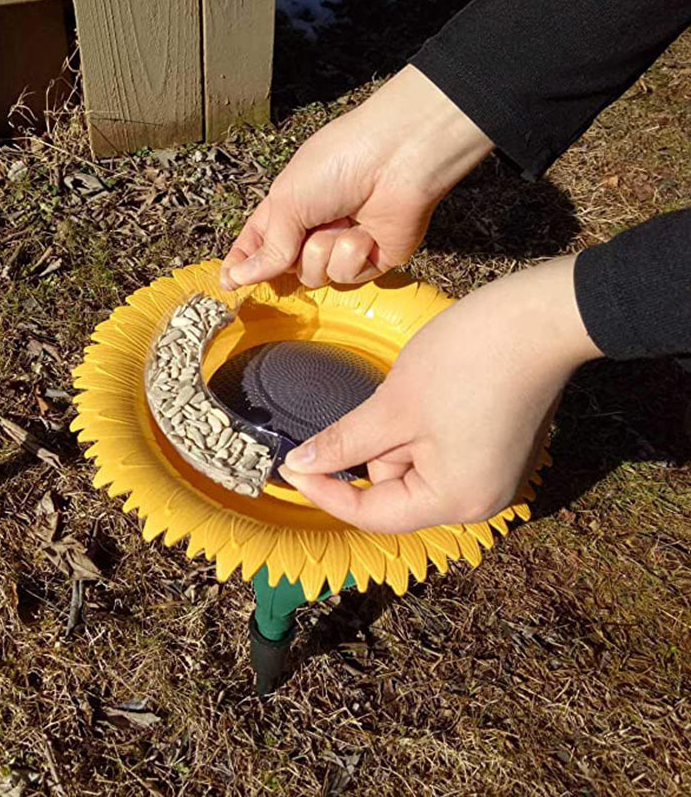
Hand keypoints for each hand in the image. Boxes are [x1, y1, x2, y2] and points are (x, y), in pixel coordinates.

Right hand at [221, 65, 491, 289]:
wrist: (396, 158)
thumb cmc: (337, 164)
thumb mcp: (287, 203)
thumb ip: (268, 248)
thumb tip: (239, 278)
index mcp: (287, 208)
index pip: (257, 244)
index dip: (242, 264)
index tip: (227, 283)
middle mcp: (313, 230)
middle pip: (284, 269)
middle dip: (288, 257)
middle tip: (302, 234)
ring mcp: (342, 246)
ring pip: (314, 276)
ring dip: (322, 251)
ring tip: (342, 222)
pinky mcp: (371, 261)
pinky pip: (345, 276)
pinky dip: (351, 254)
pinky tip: (365, 231)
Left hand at [279, 256, 602, 532]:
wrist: (541, 317)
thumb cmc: (467, 361)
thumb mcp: (392, 406)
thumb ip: (343, 444)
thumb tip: (299, 466)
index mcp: (454, 501)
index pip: (372, 513)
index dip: (324, 491)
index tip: (288, 467)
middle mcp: (479, 501)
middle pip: (396, 489)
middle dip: (375, 446)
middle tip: (384, 401)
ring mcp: (494, 476)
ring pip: (415, 465)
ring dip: (398, 432)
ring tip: (417, 388)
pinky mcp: (500, 451)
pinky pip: (441, 451)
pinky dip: (420, 427)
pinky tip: (432, 390)